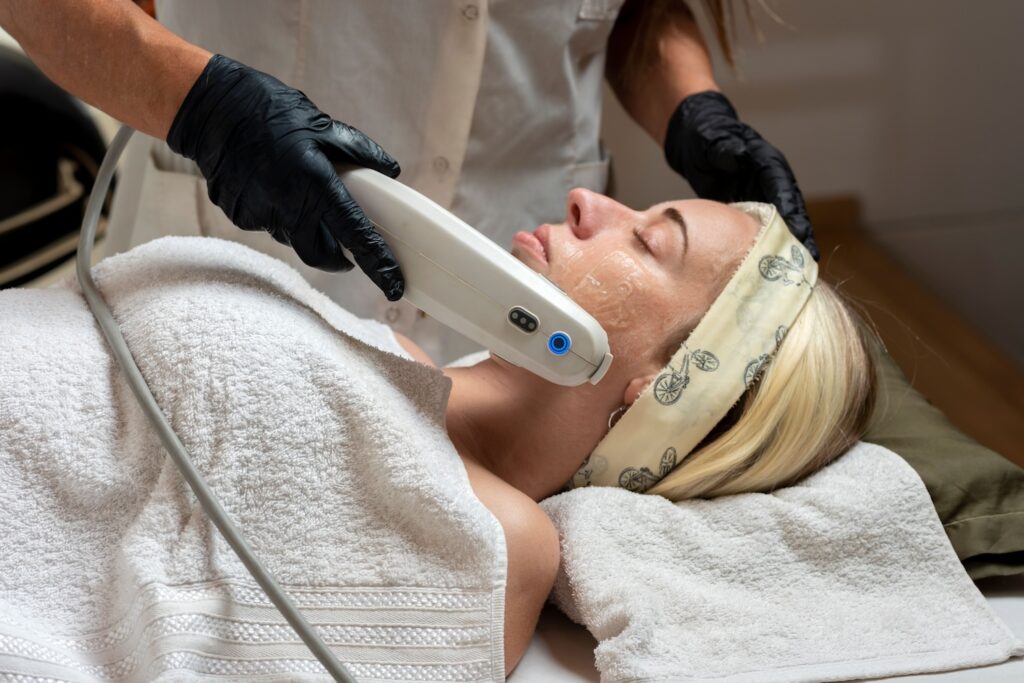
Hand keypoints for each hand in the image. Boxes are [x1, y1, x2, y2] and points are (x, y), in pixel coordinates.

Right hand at [167, 54, 403, 299]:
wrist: (211, 107)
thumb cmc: (268, 110)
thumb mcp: (322, 125)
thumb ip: (359, 151)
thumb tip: (389, 171)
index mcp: (315, 184)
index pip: (355, 235)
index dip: (378, 263)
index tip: (393, 285)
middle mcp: (287, 206)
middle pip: (321, 255)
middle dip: (336, 255)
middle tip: (344, 244)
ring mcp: (259, 214)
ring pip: (292, 237)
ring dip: (303, 224)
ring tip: (295, 187)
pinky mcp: (239, 215)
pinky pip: (267, 224)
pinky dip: (276, 211)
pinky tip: (269, 182)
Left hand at [663, 91, 818, 259]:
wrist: (696, 141)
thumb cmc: (707, 137)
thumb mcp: (714, 140)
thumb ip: (726, 149)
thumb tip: (737, 155)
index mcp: (768, 165)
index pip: (785, 193)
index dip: (794, 215)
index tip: (800, 236)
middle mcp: (771, 183)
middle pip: (790, 214)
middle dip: (799, 238)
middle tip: (807, 265)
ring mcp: (761, 197)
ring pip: (778, 225)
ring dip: (785, 248)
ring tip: (794, 275)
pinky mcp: (749, 209)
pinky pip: (760, 231)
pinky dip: (764, 248)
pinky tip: (763, 271)